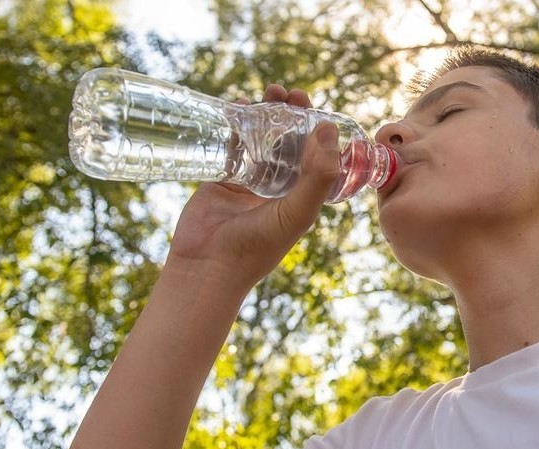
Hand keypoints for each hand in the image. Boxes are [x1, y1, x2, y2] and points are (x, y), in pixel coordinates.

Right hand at [164, 85, 340, 291]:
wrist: (209, 265)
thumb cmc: (258, 245)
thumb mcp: (297, 211)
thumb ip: (318, 175)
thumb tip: (329, 128)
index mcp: (301, 195)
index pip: (315, 154)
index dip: (316, 128)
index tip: (314, 105)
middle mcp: (278, 186)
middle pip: (288, 140)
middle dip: (290, 114)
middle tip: (289, 93)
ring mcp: (250, 181)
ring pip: (261, 138)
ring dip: (265, 114)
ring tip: (268, 93)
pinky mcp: (223, 178)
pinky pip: (232, 145)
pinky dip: (235, 124)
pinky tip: (237, 106)